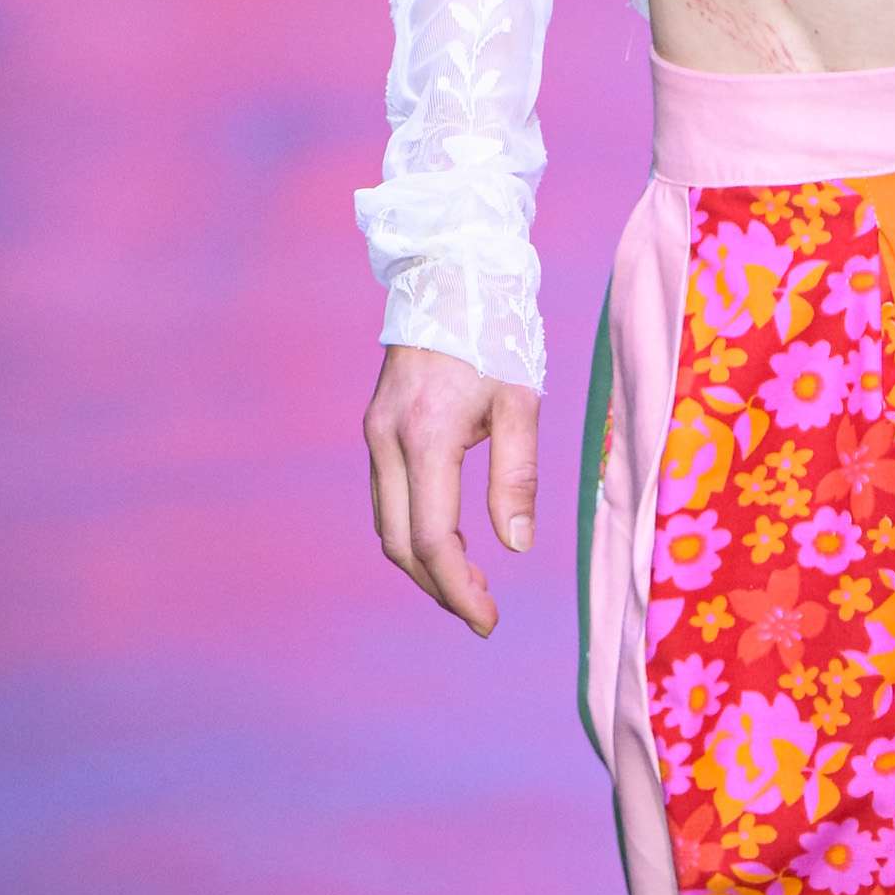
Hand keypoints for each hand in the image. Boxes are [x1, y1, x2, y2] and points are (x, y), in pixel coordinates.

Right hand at [364, 340, 540, 636]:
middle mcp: (387, 441)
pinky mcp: (376, 427)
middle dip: (439, 586)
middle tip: (482, 611)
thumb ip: (516, 475)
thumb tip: (516, 547)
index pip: (432, 540)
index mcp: (424, 437)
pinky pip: (389, 497)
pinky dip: (416, 529)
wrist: (449, 275)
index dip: (458, 589)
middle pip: (400, 543)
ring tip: (473, 580)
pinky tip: (454, 536)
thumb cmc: (494, 333)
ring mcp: (374, 434)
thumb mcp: (519, 402)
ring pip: (388, 524)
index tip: (487, 620)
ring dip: (425, 562)